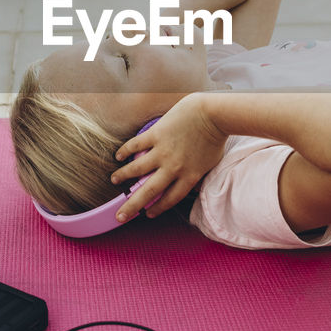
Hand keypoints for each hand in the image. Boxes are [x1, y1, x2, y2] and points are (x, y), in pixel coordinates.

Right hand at [110, 92, 227, 221]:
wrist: (213, 114)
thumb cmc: (216, 138)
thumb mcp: (211, 164)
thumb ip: (199, 176)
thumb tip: (193, 186)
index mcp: (188, 177)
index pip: (170, 199)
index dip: (157, 208)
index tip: (147, 214)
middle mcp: (173, 168)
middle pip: (149, 191)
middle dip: (132, 205)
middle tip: (120, 215)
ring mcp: (163, 151)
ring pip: (137, 169)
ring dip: (124, 175)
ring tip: (114, 180)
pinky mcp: (156, 134)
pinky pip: (136, 145)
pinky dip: (125, 151)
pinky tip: (118, 156)